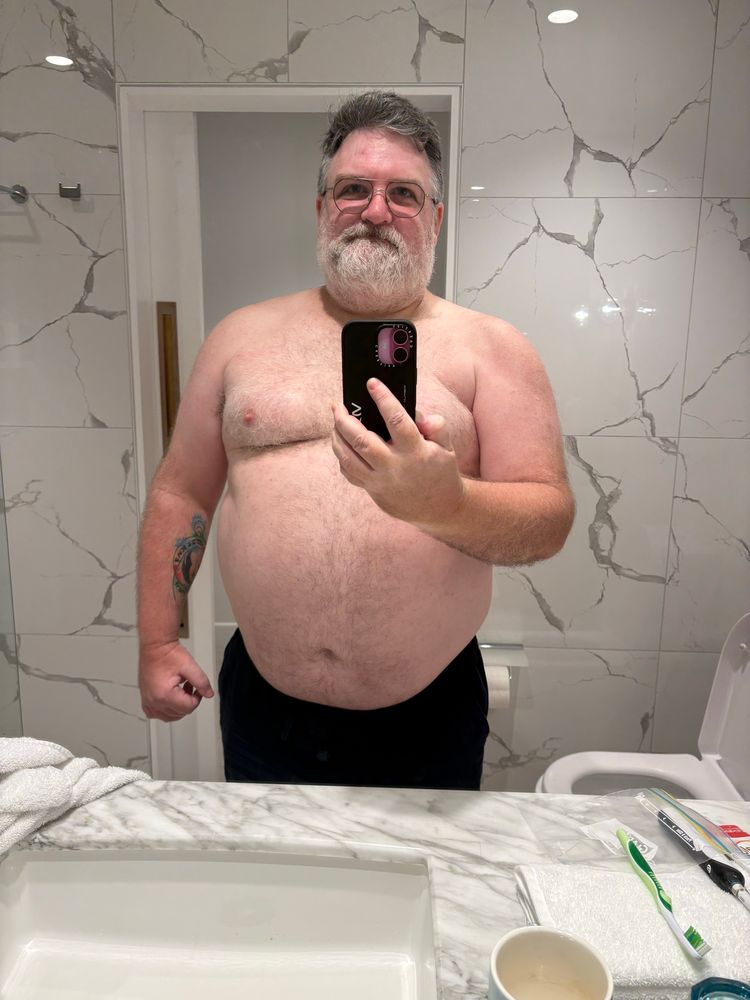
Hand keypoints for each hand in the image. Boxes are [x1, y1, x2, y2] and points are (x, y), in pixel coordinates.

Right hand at [139, 640, 213, 721]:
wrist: (155, 647)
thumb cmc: (168, 654)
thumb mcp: (190, 666)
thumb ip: (202, 682)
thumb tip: (209, 694)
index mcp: (164, 695)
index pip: (188, 708)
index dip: (197, 698)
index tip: (196, 687)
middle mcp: (153, 701)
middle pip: (179, 713)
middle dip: (188, 701)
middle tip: (189, 685)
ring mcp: (148, 701)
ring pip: (169, 716)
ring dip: (178, 706)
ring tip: (180, 689)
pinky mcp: (145, 699)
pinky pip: (157, 713)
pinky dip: (166, 709)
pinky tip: (171, 696)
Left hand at [331, 378, 465, 526]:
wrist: (438, 508)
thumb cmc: (441, 471)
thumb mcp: (447, 447)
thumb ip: (436, 426)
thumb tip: (418, 414)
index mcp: (415, 451)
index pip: (396, 420)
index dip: (383, 399)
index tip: (371, 383)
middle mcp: (395, 466)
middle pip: (361, 441)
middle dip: (344, 420)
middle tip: (338, 404)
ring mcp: (380, 481)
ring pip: (348, 458)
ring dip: (337, 436)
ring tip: (335, 421)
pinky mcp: (372, 490)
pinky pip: (349, 473)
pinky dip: (341, 456)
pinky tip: (342, 443)